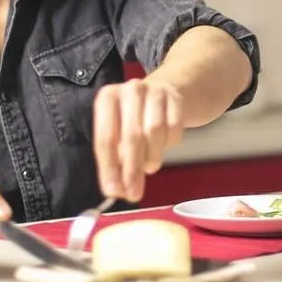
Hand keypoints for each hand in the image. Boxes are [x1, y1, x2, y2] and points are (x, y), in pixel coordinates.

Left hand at [93, 78, 184, 202]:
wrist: (161, 94)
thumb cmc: (132, 119)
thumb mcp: (117, 135)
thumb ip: (114, 162)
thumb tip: (117, 190)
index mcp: (107, 98)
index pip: (105, 137)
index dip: (109, 167)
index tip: (114, 191)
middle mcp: (130, 90)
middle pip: (131, 135)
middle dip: (132, 168)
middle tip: (134, 192)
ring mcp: (155, 92)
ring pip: (154, 132)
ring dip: (151, 157)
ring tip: (149, 166)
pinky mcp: (176, 98)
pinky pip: (174, 128)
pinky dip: (168, 144)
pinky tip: (162, 147)